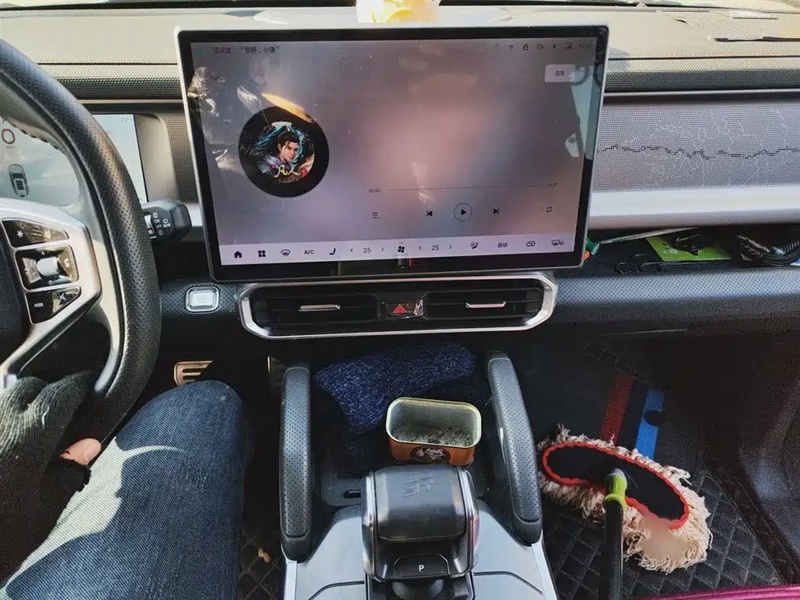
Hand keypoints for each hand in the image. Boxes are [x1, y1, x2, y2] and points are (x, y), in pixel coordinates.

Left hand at [0, 374, 94, 579]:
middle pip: (26, 388)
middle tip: (62, 407)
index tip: (89, 386)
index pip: (58, 396)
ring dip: (20, 405)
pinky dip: (4, 424)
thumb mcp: (43, 515)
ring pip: (2, 400)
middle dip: (48, 391)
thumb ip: (67, 473)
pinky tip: (7, 444)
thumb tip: (89, 443)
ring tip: (31, 426)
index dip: (77, 386)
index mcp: (26, 444)